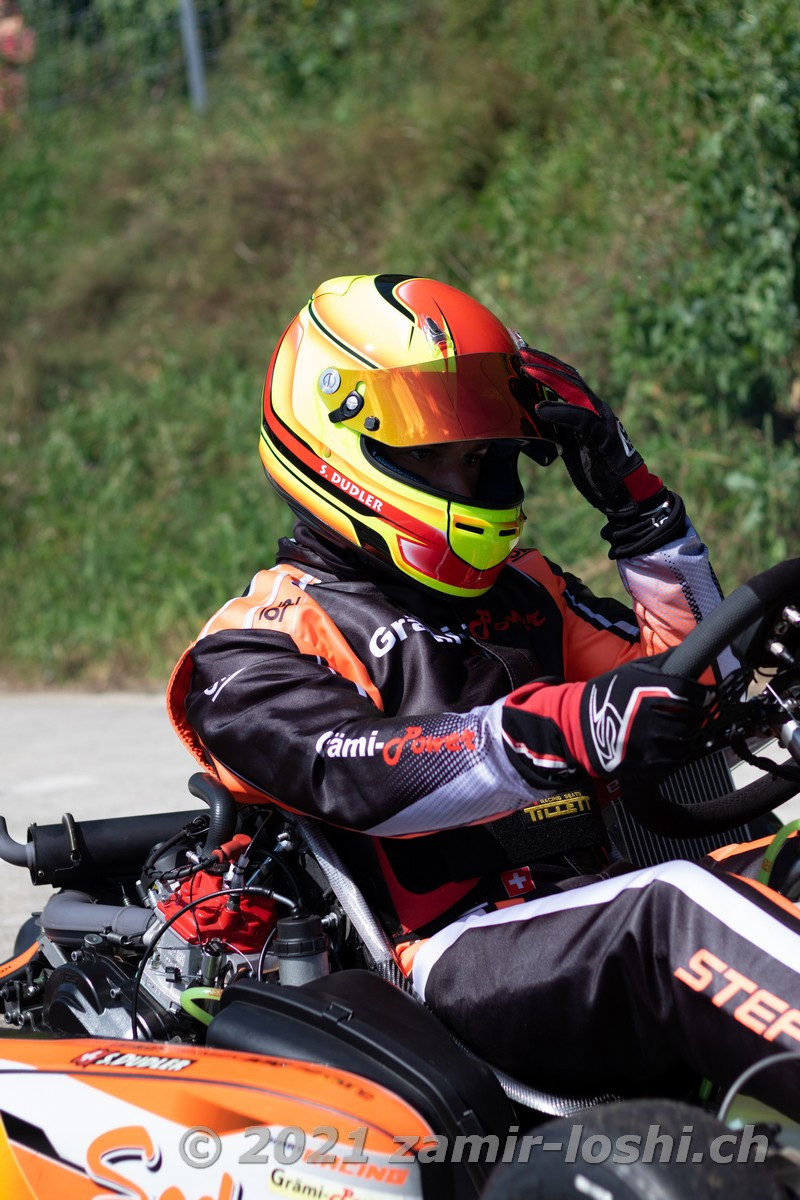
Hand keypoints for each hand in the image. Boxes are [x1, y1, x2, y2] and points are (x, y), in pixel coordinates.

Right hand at [502, 653, 710, 783]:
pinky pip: (674, 762)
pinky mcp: (644, 763)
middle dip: (694, 716)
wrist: (580, 724)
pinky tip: (667, 746)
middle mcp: (654, 718)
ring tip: (676, 730)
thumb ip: (663, 663)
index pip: (694, 695)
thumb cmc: (609, 694)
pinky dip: (675, 755)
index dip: (702, 696)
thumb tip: (689, 655)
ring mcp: (649, 743)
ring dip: (685, 736)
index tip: (702, 696)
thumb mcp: (633, 671)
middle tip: (688, 713)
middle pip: (693, 720)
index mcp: (653, 691)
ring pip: (686, 743)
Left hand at [516, 343, 685, 557]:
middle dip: (544, 363)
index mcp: (589, 409)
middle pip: (569, 377)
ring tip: (527, 370)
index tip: (524, 353)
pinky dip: (560, 412)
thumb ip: (559, 428)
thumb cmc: (598, 470)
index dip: (546, 364)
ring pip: (575, 391)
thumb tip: (536, 417)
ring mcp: (602, 421)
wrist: (625, 493)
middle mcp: (597, 409)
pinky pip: (581, 420)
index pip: (567, 379)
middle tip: (520, 352)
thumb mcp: (571, 445)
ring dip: (549, 378)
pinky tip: (541, 408)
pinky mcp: (603, 438)